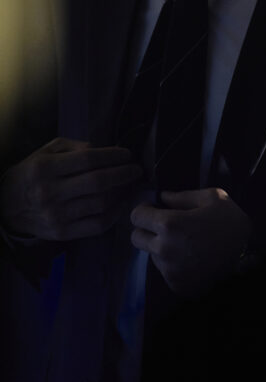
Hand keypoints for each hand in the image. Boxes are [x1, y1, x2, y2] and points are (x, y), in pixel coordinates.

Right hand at [0, 137, 142, 239]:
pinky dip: (115, 214)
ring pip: (101, 203)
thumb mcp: (46, 151)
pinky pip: (97, 225)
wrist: (7, 208)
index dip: (112, 156)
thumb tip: (100, 149)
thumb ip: (73, 147)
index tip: (127, 154)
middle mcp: (50, 192)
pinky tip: (121, 203)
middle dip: (123, 174)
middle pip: (98, 182)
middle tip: (136, 169)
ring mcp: (56, 216)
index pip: (88, 160)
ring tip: (130, 184)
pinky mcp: (63, 233)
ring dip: (122, 192)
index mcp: (45, 168)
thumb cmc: (31, 174)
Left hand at [130, 187, 251, 297]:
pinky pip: (165, 270)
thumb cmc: (231, 223)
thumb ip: (182, 196)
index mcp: (170, 224)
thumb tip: (162, 197)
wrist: (250, 258)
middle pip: (136, 238)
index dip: (144, 210)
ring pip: (152, 255)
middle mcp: (164, 249)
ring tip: (185, 243)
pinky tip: (192, 257)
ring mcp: (169, 271)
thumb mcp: (212, 198)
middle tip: (165, 226)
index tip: (153, 209)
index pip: (136, 216)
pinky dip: (173, 263)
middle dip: (147, 229)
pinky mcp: (176, 286)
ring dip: (161, 247)